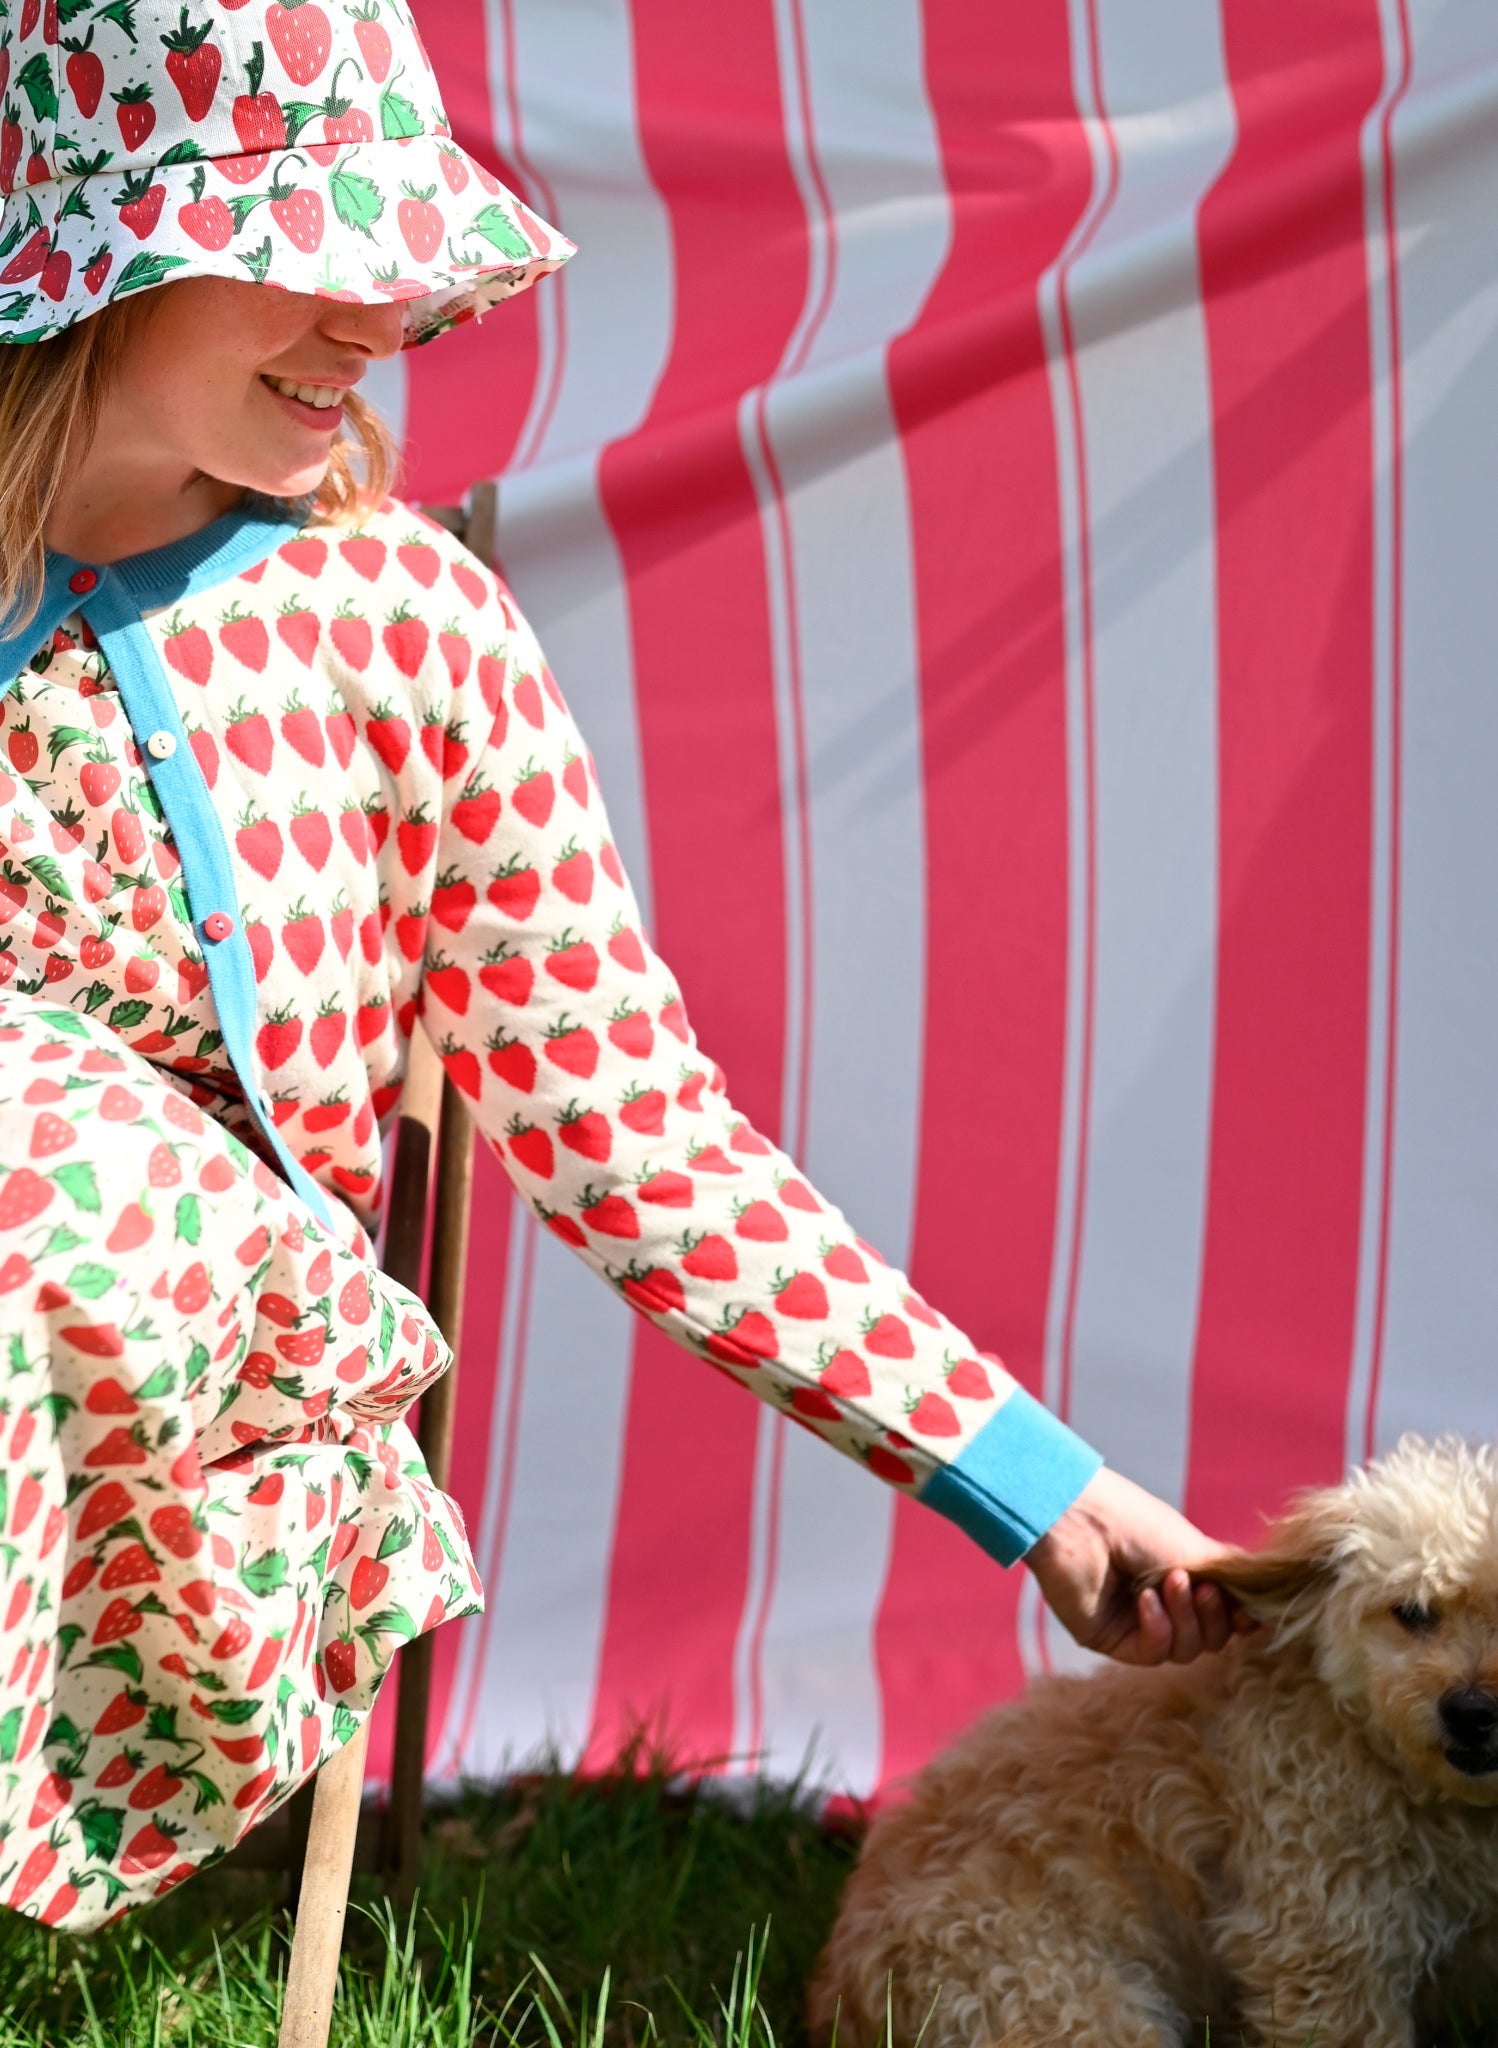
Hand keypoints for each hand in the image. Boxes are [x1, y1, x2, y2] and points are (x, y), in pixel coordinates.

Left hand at [1025, 1465, 1251, 1664]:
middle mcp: (1163, 1603)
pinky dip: (1157, 1628)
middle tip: (1200, 1587)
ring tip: (1171, 1583)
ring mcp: (1137, 1624)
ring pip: (1186, 1650)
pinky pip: (1153, 1653)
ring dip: (1185, 1618)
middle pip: (1211, 1638)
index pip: (1224, 1615)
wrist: (1080, 1519)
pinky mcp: (1112, 1640)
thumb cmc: (1135, 1523)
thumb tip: (1266, 1610)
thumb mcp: (1195, 1549)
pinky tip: (1145, 1600)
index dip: (1240, 1618)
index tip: (1250, 1612)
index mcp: (1183, 1578)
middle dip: (1214, 1616)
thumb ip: (1230, 1581)